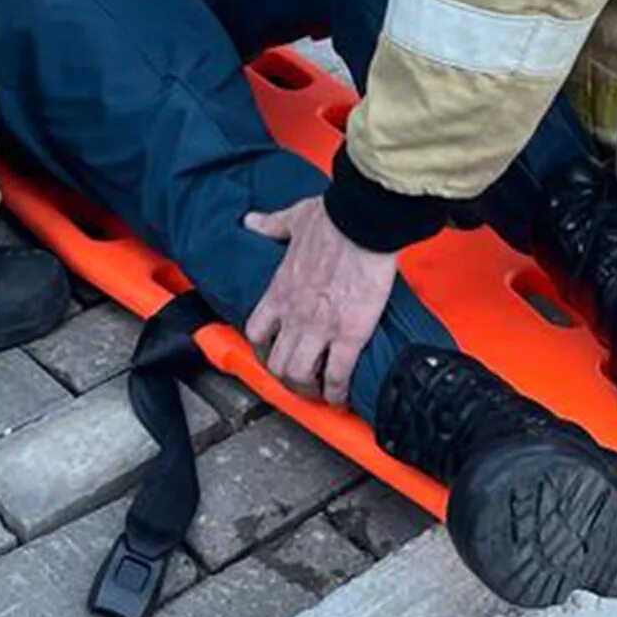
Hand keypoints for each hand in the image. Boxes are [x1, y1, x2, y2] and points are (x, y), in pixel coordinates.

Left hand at [243, 197, 397, 405]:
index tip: (273, 351)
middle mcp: (294, 315)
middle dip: (286, 377)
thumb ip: (271, 225)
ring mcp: (320, 328)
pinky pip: (337, 376)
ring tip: (319, 392)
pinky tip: (342, 397)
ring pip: (300, 376)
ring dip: (308, 389)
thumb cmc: (333, 219)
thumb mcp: (293, 219)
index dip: (263, 348)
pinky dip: (337, 393)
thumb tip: (252, 220)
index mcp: (280, 290)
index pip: (256, 332)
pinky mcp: (349, 335)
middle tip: (299, 380)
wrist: (363, 222)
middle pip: (276, 363)